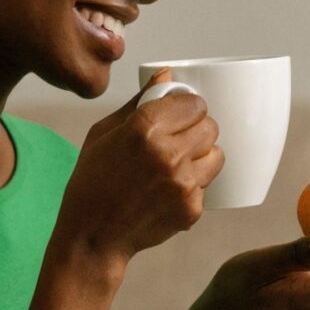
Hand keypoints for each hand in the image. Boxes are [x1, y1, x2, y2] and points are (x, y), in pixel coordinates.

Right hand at [56, 67, 222, 262]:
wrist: (93, 235)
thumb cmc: (92, 181)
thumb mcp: (104, 133)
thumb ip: (140, 102)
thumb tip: (166, 74)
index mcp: (144, 129)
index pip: (194, 104)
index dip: (188, 108)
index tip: (180, 114)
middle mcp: (168, 154)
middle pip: (210, 126)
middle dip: (197, 129)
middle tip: (179, 139)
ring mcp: (183, 183)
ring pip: (217, 154)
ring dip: (201, 155)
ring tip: (176, 163)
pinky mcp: (192, 208)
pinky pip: (207, 183)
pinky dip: (194, 184)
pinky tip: (168, 189)